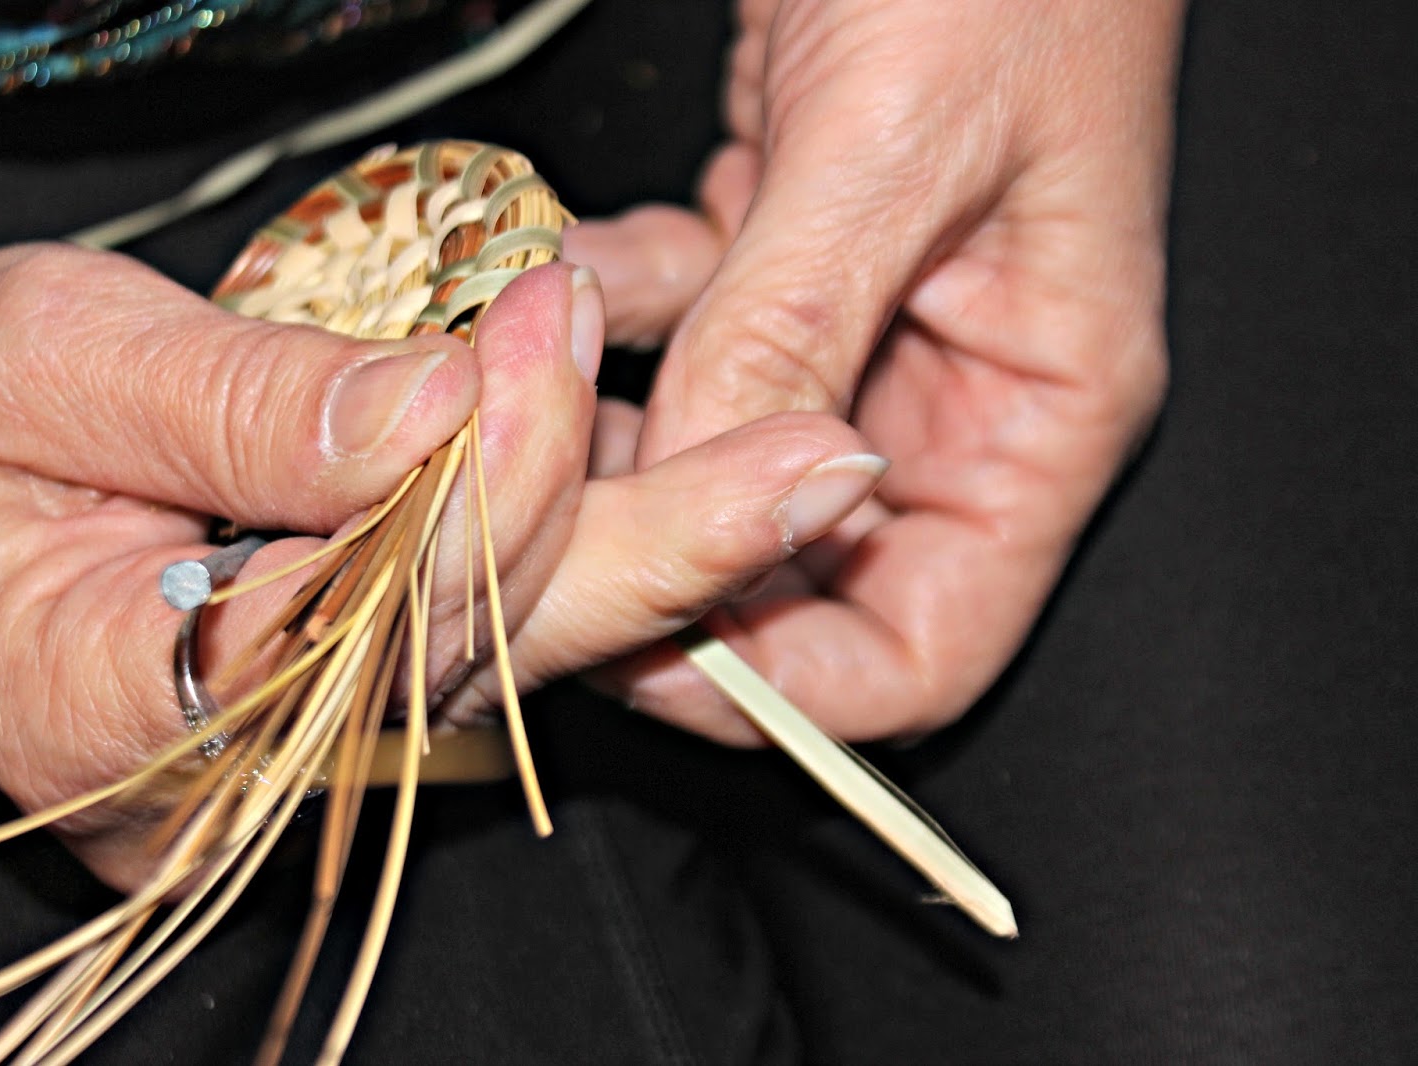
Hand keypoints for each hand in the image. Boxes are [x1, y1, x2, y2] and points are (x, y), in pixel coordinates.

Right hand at [0, 110, 894, 891]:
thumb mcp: (59, 359)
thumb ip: (249, 402)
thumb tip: (449, 411)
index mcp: (108, 712)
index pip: (349, 619)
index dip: (480, 480)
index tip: (559, 327)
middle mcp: (226, 776)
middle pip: (470, 660)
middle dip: (649, 549)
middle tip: (811, 467)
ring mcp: (296, 757)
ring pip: (507, 651)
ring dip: (654, 548)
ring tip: (797, 470)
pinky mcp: (347, 709)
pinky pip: (492, 632)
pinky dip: (589, 549)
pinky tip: (704, 494)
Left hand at [565, 0, 1182, 742]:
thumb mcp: (897, 140)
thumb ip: (790, 327)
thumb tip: (693, 494)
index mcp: (1035, 412)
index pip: (918, 648)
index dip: (782, 685)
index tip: (646, 650)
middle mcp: (941, 398)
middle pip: (786, 569)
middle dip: (657, 548)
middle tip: (531, 518)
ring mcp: (848, 333)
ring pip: (703, 458)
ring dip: (602, 422)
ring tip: (526, 362)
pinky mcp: (772, 265)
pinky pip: (668, 339)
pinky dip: (600, 310)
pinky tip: (548, 259)